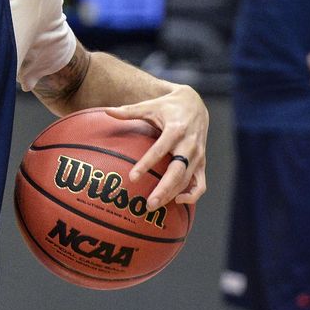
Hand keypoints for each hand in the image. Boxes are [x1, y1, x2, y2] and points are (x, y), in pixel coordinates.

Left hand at [102, 86, 207, 209]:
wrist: (195, 104)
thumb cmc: (169, 107)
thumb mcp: (150, 106)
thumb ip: (129, 111)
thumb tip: (107, 111)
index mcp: (176, 130)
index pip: (160, 150)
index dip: (146, 164)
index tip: (132, 178)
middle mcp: (189, 145)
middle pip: (177, 172)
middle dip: (164, 189)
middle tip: (149, 204)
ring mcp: (198, 155)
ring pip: (187, 181)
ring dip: (172, 195)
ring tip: (154, 205)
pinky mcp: (202, 163)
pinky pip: (201, 184)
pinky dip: (192, 195)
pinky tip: (177, 201)